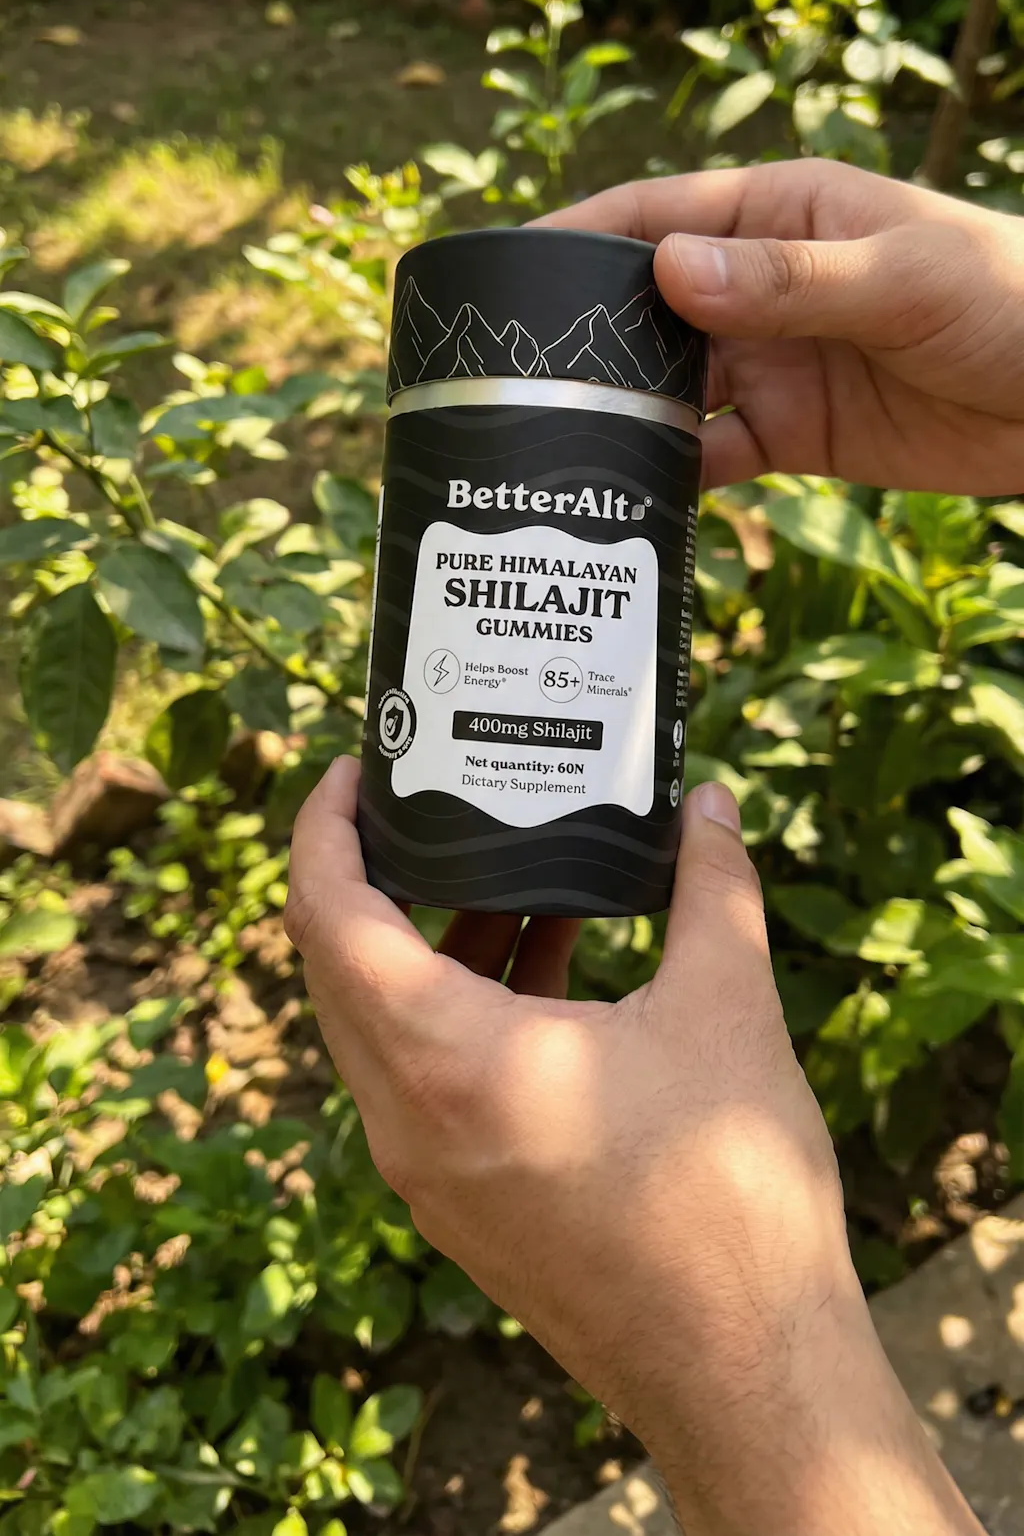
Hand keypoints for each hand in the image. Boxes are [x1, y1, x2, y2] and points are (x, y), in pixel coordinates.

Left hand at [286, 759, 981, 1535]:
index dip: (325, 831)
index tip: (356, 770)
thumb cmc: (728, 1199)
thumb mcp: (728, 1013)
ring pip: (386, 1030)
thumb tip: (709, 805)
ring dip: (432, 947)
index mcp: (445, 1063)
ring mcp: (427, 1176)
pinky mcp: (463, 1206)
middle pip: (342, 970)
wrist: (746, 1372)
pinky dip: (463, 1012)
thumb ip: (712, 890)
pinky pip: (426, 1081)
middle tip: (424, 805)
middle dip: (375, 877)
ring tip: (511, 879)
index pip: (330, 920)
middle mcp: (407, 1123)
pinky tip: (552, 970)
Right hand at [539, 160, 1023, 494]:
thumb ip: (788, 280)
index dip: (574, 241)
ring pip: (670, 389)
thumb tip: (668, 272)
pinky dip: (673, 476)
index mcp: (777, 215)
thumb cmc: (1007, 297)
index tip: (498, 276)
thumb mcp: (900, 277)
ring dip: (620, 416)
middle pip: (646, 311)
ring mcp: (772, 362)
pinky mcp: (794, 433)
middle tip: (500, 388)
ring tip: (549, 451)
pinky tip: (631, 498)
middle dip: (581, 343)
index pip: (653, 217)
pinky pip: (714, 454)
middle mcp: (760, 285)